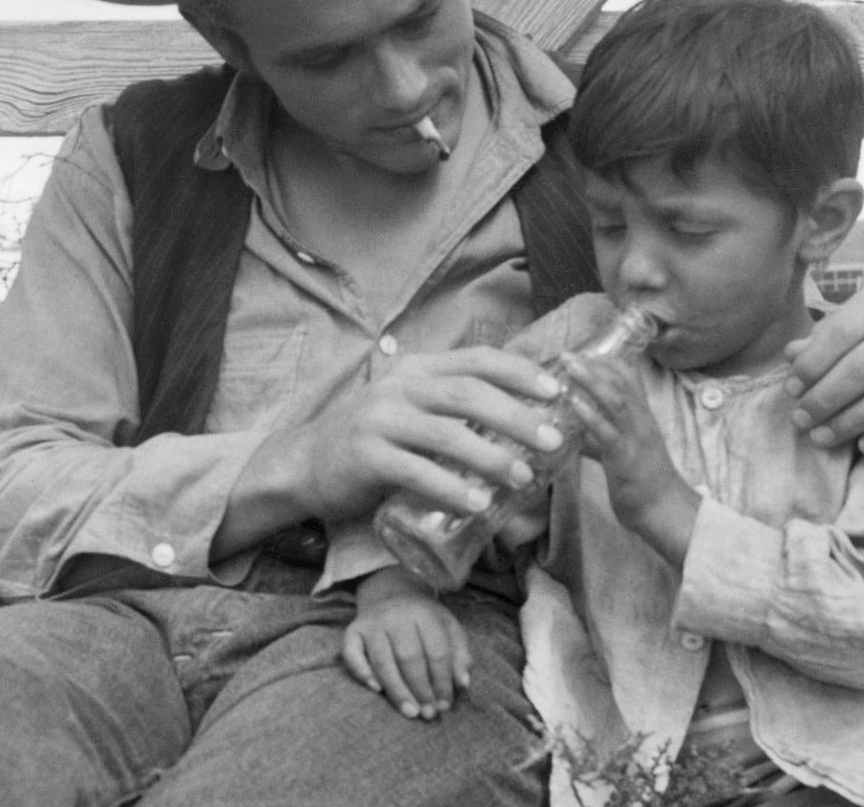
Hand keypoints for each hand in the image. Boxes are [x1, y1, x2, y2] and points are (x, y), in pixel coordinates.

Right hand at [249, 347, 565, 524]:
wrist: (306, 463)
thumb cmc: (373, 440)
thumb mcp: (412, 409)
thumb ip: (454, 408)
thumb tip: (524, 424)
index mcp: (418, 369)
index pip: (478, 360)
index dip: (520, 372)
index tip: (557, 391)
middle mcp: (399, 387)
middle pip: (469, 394)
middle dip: (517, 417)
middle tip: (552, 441)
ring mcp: (379, 420)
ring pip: (446, 433)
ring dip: (490, 456)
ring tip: (523, 478)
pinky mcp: (364, 456)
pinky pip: (415, 471)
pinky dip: (450, 488)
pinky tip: (477, 504)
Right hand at [342, 568, 472, 719]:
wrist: (390, 592)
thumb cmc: (424, 618)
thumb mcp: (448, 626)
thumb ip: (460, 653)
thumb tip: (462, 683)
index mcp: (424, 613)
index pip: (436, 651)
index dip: (442, 681)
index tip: (445, 705)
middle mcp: (395, 616)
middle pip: (409, 658)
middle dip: (421, 689)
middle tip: (428, 714)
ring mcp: (372, 623)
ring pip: (383, 661)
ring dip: (397, 690)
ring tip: (410, 712)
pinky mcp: (353, 630)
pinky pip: (352, 654)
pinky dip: (362, 672)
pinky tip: (376, 690)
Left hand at [558, 354, 697, 567]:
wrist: (665, 511)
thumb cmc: (643, 483)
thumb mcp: (621, 455)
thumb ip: (600, 442)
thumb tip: (575, 435)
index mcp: (641, 419)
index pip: (628, 381)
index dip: (606, 363)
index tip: (583, 351)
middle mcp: (641, 422)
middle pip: (621, 384)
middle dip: (594, 365)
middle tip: (567, 353)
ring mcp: (635, 438)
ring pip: (616, 400)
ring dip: (592, 380)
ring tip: (570, 366)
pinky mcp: (626, 457)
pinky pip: (607, 431)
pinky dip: (589, 414)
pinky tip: (573, 403)